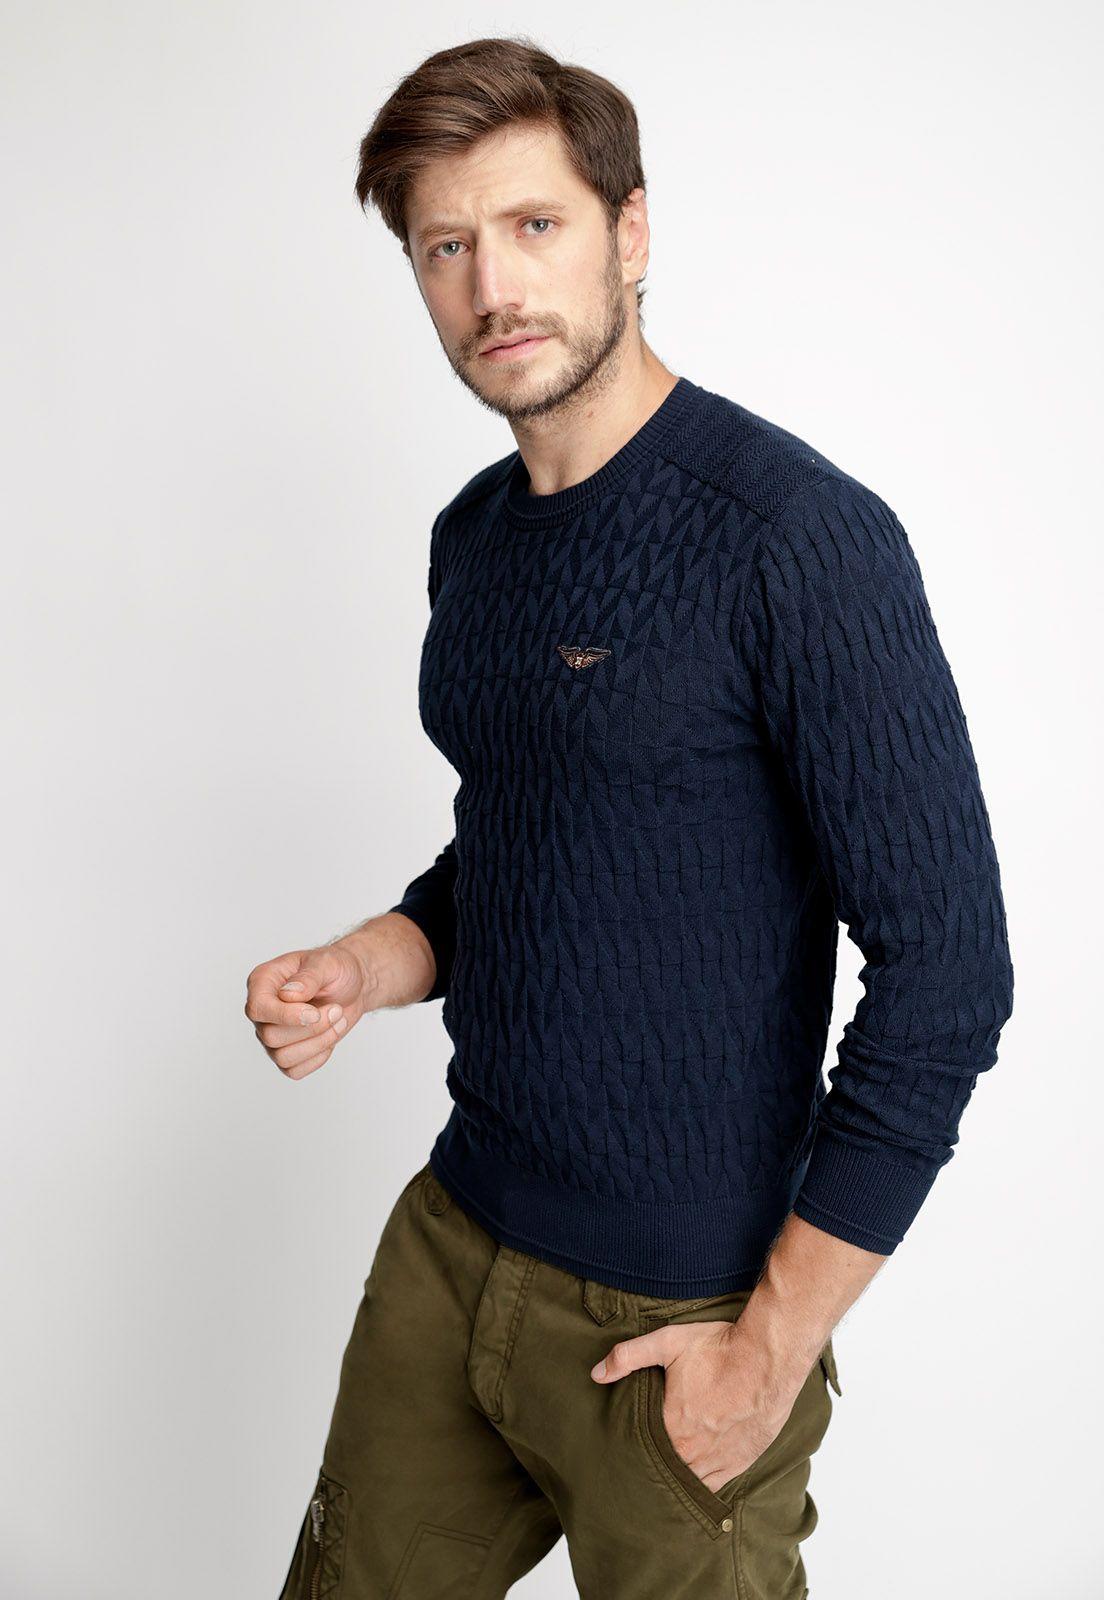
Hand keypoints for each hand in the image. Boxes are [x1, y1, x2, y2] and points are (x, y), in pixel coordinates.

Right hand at [244, 941, 369, 1078]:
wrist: (352, 986)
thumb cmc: (335, 969)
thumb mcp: (327, 963)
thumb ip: (308, 977)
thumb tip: (287, 995)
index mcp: (262, 982)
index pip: (258, 1008)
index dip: (285, 1016)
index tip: (314, 1013)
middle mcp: (262, 1011)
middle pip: (271, 1037)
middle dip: (312, 1028)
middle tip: (336, 1009)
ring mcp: (271, 1034)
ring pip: (282, 1057)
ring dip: (319, 1042)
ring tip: (338, 1020)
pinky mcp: (286, 1052)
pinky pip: (294, 1070)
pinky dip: (318, 1057)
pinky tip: (330, 1036)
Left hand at [589, 1318, 806, 1493]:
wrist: (768, 1358)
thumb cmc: (719, 1348)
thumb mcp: (668, 1342)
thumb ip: (629, 1357)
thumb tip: (596, 1373)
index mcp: (671, 1425)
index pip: (642, 1446)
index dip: (633, 1446)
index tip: (623, 1445)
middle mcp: (692, 1450)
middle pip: (663, 1466)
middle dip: (651, 1464)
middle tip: (637, 1464)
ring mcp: (717, 1460)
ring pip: (686, 1480)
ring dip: (674, 1477)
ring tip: (661, 1474)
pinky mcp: (739, 1462)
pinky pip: (713, 1486)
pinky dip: (699, 1485)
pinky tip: (690, 1482)